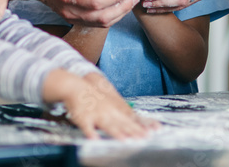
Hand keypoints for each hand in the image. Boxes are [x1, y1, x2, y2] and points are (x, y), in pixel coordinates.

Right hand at [15, 0, 138, 26]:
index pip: (96, 4)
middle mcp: (70, 10)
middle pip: (101, 18)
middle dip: (121, 8)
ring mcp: (70, 16)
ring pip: (100, 23)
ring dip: (118, 14)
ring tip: (129, 2)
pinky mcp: (72, 17)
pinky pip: (95, 22)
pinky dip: (109, 16)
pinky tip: (117, 5)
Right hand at [43, 70, 157, 139]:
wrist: (76, 86)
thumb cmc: (94, 96)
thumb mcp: (109, 102)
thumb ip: (120, 112)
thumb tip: (132, 120)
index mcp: (115, 109)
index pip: (131, 120)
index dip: (141, 127)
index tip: (152, 134)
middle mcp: (108, 112)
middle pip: (123, 124)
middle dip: (133, 132)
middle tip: (144, 139)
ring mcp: (96, 115)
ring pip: (108, 125)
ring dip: (116, 133)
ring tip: (124, 141)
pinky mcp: (83, 119)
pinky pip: (87, 127)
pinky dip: (91, 133)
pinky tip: (95, 140)